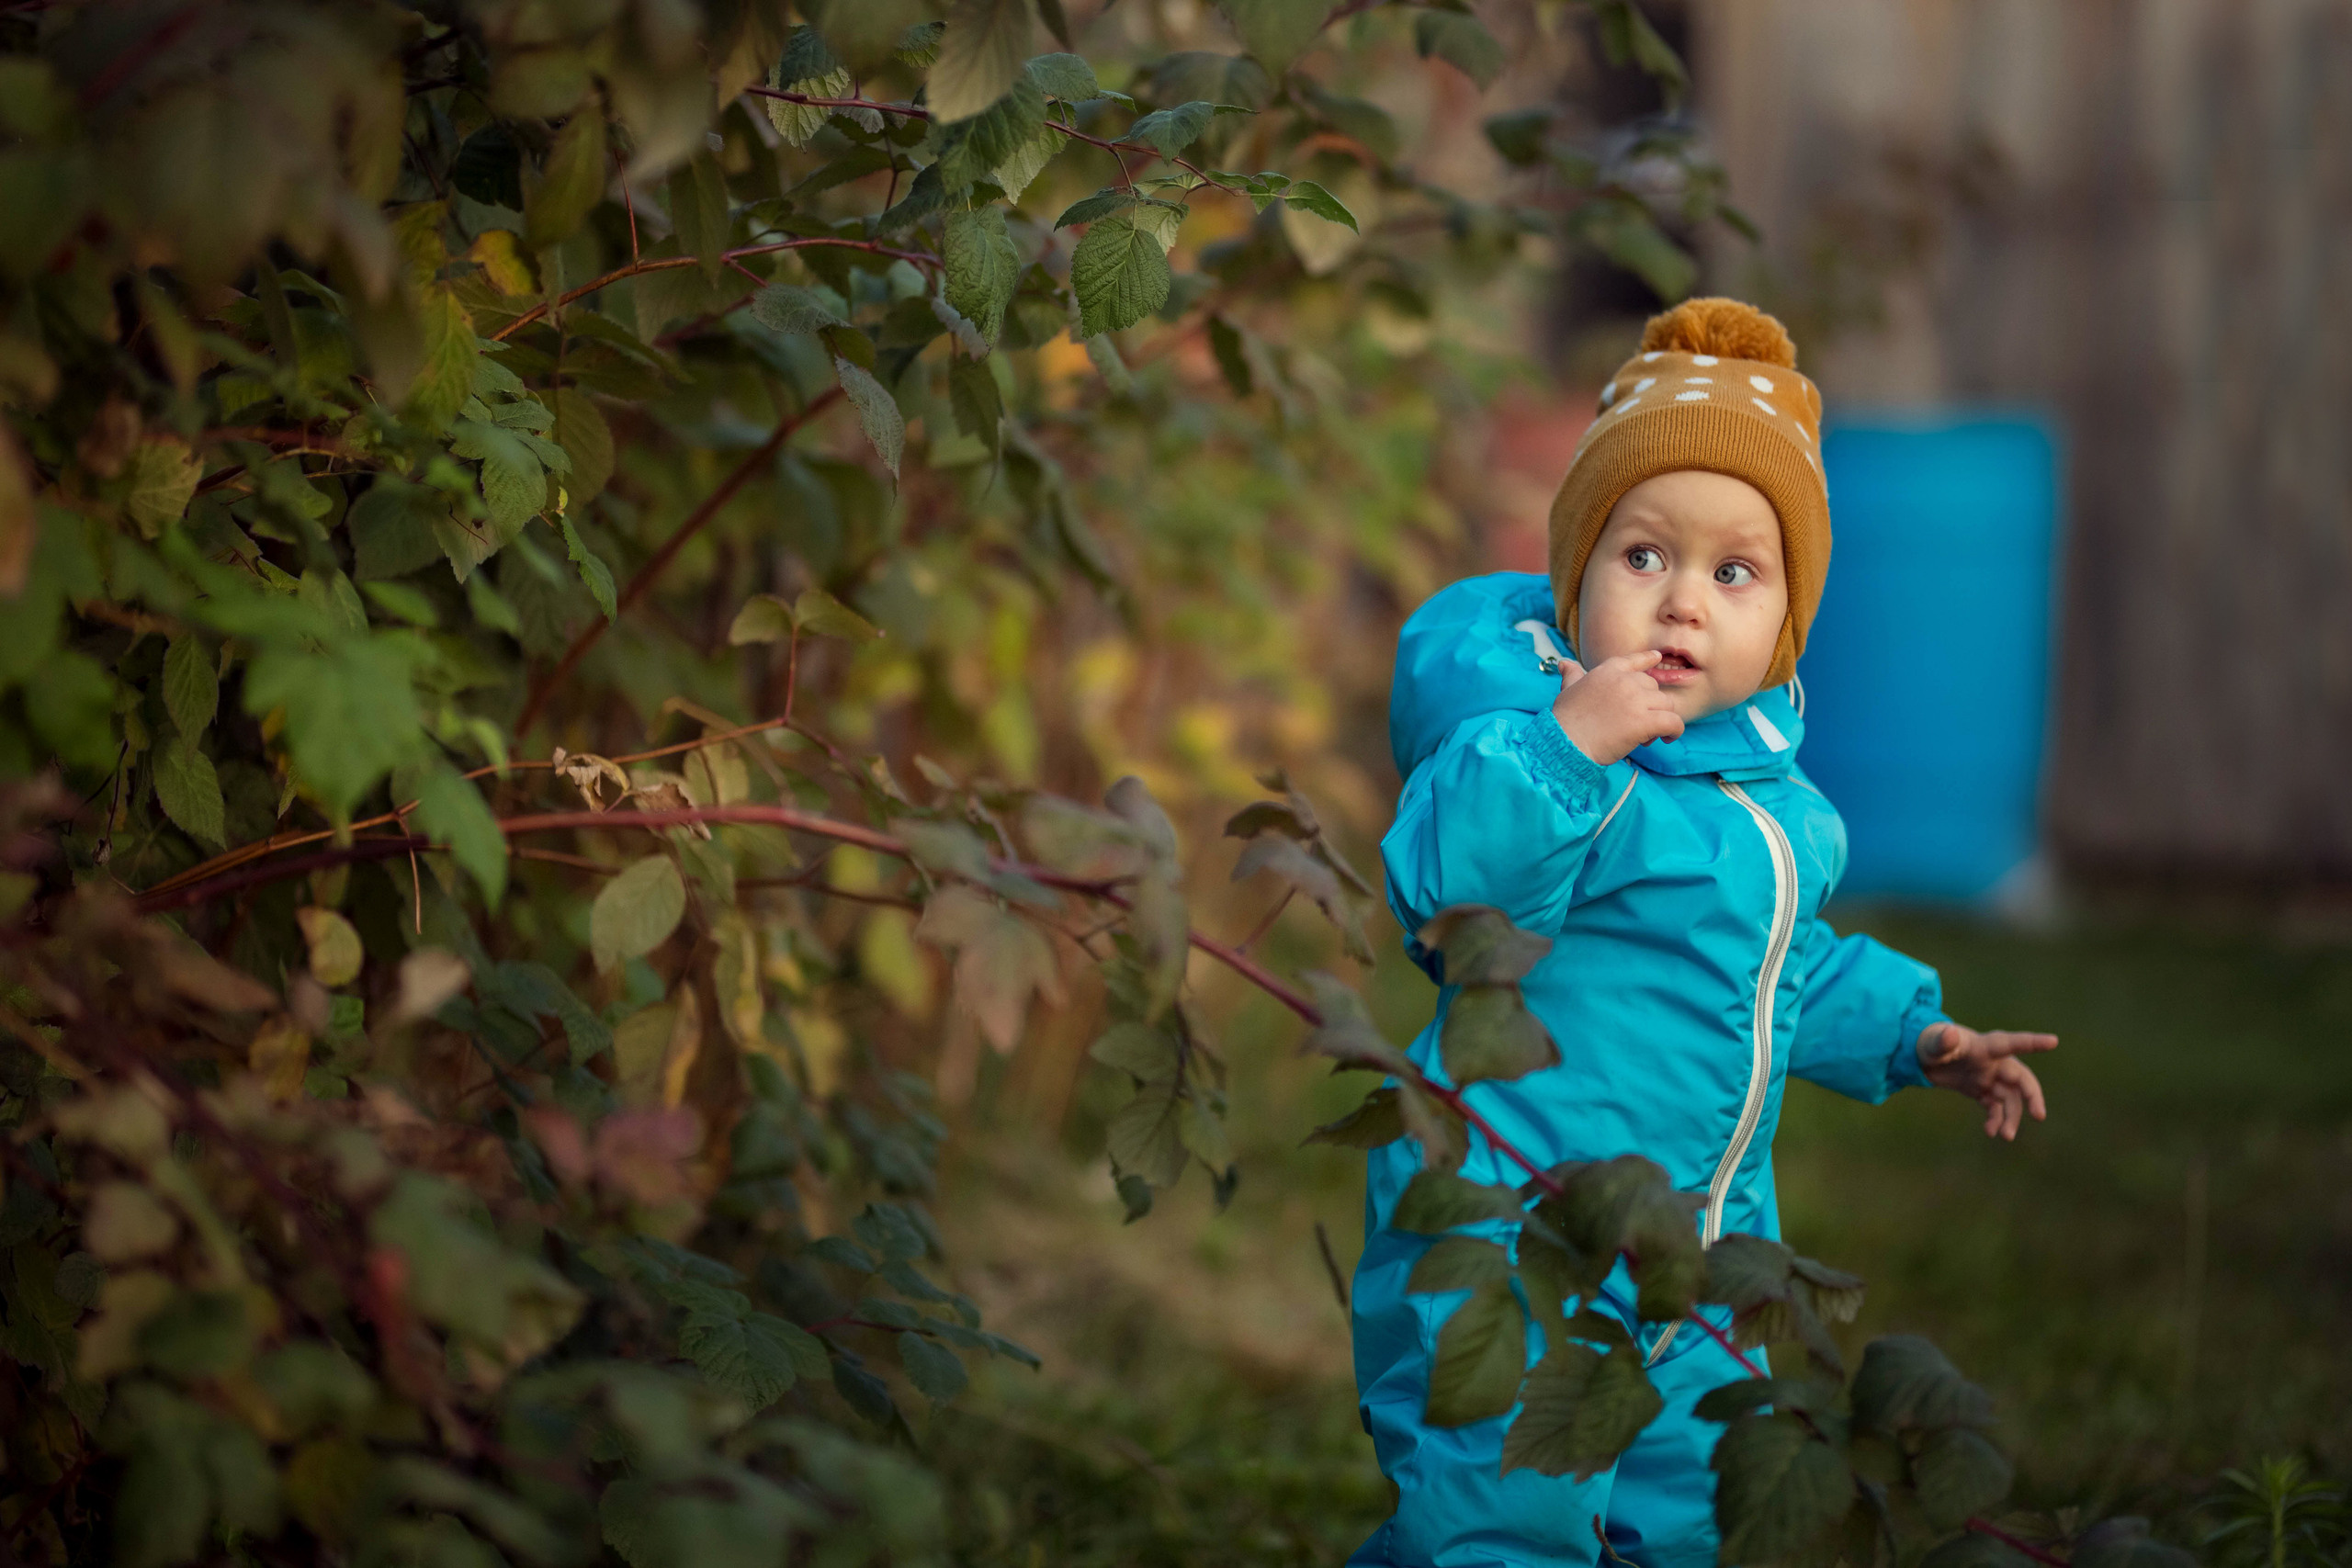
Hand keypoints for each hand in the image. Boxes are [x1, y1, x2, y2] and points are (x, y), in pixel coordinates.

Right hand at [1549, 650, 1685, 764]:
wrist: (1566, 742)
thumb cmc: (1565, 720)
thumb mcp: (1567, 690)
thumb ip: (1572, 676)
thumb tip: (1564, 664)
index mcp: (1608, 672)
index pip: (1634, 660)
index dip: (1647, 659)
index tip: (1657, 658)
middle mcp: (1625, 681)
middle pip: (1654, 687)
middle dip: (1650, 704)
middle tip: (1638, 724)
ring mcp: (1637, 700)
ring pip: (1666, 704)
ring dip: (1661, 719)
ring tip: (1648, 737)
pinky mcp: (1645, 721)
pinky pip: (1674, 722)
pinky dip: (1675, 731)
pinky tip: (1667, 738)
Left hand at [1918, 1022, 2055, 1139]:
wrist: (1923, 1057)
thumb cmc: (1930, 1044)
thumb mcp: (1933, 1043)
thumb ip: (1942, 1041)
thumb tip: (1949, 1033)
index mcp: (1985, 1047)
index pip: (2012, 1043)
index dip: (2033, 1042)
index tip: (2053, 1041)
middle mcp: (1993, 1062)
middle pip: (2020, 1078)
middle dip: (2032, 1096)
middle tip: (2038, 1116)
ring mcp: (1989, 1077)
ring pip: (2010, 1098)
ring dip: (2011, 1117)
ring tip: (2005, 1136)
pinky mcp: (1982, 1090)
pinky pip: (1996, 1107)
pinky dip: (1996, 1120)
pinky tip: (1991, 1131)